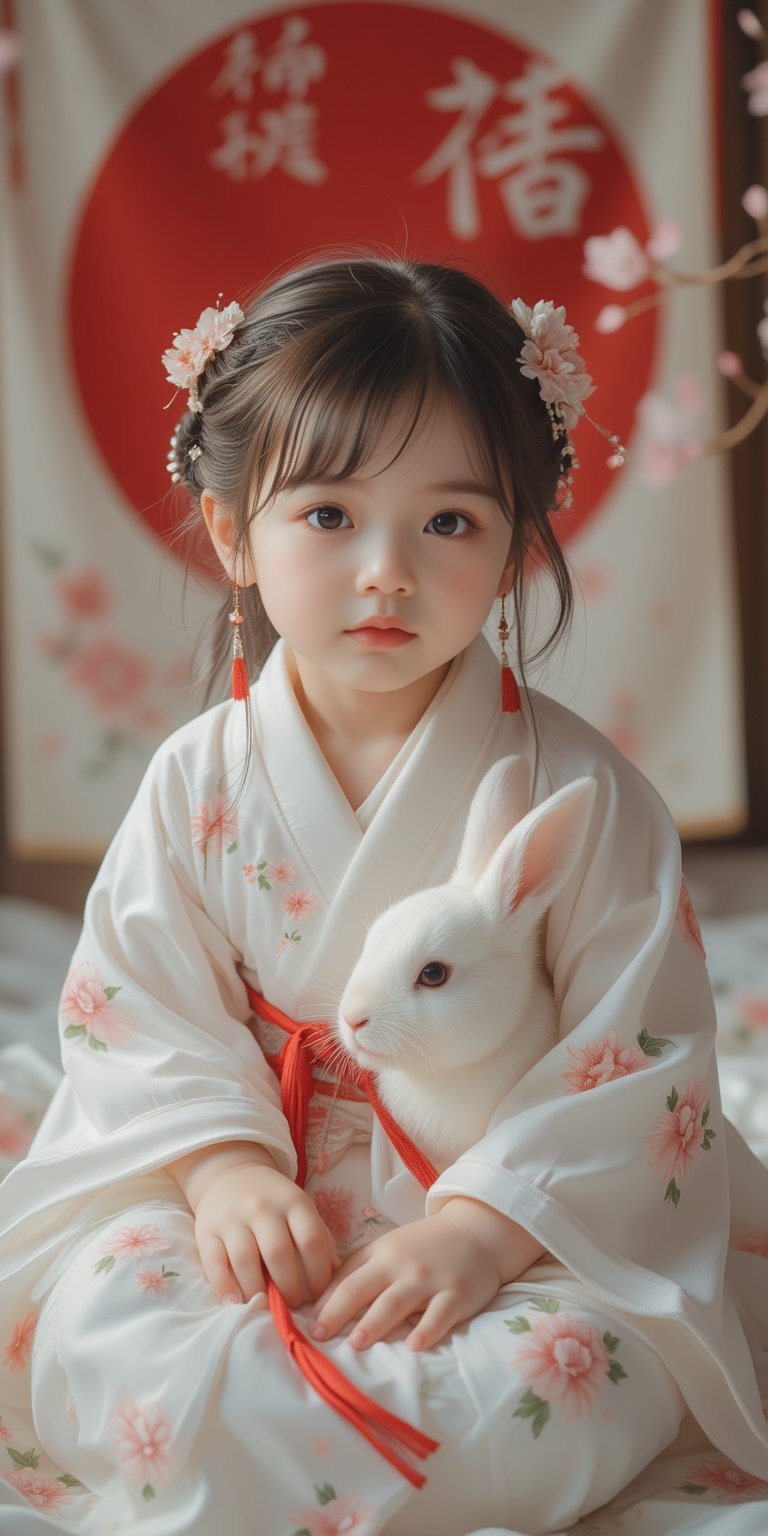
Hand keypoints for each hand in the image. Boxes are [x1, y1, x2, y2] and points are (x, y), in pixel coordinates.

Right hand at [194, 1161, 340, 1308]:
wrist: (230, 1174)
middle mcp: (262, 1207)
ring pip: (246, 1260)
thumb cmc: (273, 1200)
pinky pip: (214, 1264)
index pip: (311, 1240)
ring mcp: (232, 1218)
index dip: (319, 1273)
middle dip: (290, 1288)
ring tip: (267, 1307)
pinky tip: (235, 1303)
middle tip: (294, 1305)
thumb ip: (319, 1237)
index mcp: (292, 1201)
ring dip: (259, 1291)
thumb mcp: (300, 1208)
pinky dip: (224, 1288)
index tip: (320, 1295)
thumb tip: (338, 1273)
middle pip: (279, 1253)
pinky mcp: (206, 1231)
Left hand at [307, 1210, 502, 1352]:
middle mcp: (402, 1266)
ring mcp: (430, 1280)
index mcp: (381, 1255)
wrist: (475, 1233)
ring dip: (375, 1323)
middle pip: (364, 1289)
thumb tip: (321, 1300)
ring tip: (355, 1343)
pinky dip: (426, 1330)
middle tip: (319, 1336)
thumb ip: (358, 1270)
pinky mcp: (457, 1295)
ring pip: (397, 1303)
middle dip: (338, 1312)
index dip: (324, 1303)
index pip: (346, 1280)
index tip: (305, 1326)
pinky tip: (414, 1346)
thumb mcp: (388, 1248)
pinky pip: (439, 1316)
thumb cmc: (423, 1246)